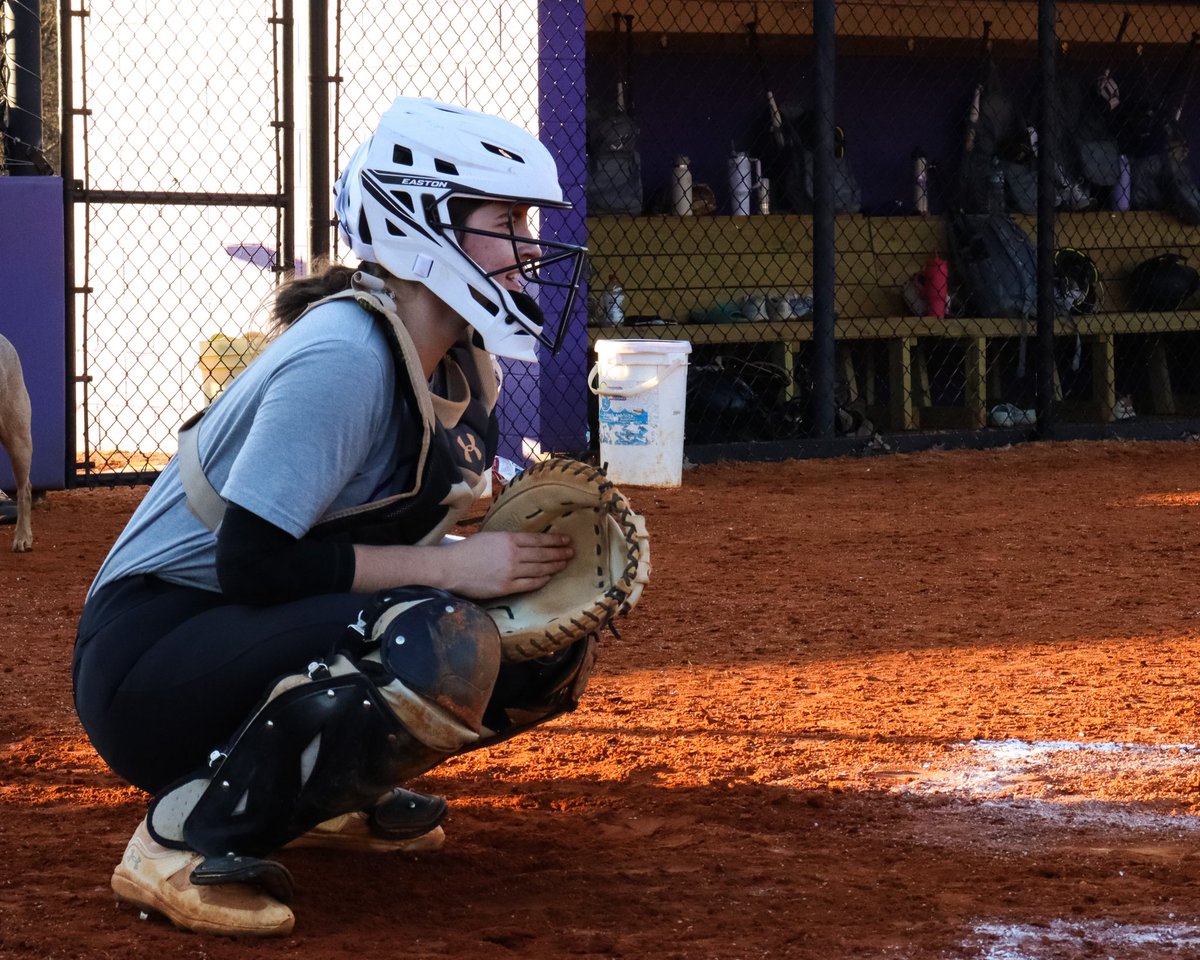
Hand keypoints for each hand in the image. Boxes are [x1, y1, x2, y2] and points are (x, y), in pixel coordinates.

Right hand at [439, 531, 572, 599]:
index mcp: (509, 539)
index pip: (538, 539)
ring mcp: (511, 572)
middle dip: (560, 553)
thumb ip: (509, 540)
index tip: (566, 539)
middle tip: (572, 552)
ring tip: (565, 564)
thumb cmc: (467, 550)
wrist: (451, 567)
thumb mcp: (490, 537)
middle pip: (543, 554)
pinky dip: (542, 580)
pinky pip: (530, 584)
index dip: (554, 540)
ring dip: (555, 566)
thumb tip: (525, 543)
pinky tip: (549, 578)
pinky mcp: (507, 587)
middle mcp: (513, 554)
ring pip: (540, 569)